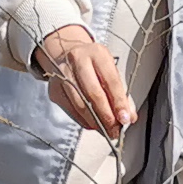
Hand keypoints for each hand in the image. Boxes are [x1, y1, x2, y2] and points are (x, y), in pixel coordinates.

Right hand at [33, 23, 132, 137]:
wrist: (66, 53)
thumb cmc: (93, 64)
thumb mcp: (109, 70)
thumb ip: (120, 92)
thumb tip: (128, 117)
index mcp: (97, 54)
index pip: (110, 80)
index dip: (119, 102)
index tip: (125, 118)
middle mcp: (77, 61)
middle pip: (93, 93)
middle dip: (106, 116)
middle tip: (115, 129)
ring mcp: (62, 74)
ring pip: (80, 104)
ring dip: (95, 122)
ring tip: (106, 130)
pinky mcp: (54, 89)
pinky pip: (71, 110)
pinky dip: (84, 121)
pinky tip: (93, 125)